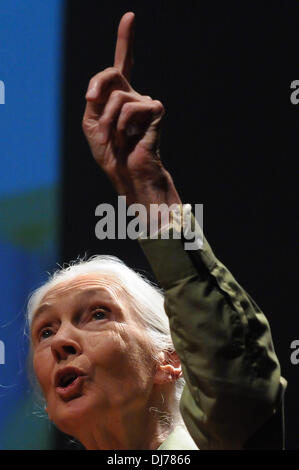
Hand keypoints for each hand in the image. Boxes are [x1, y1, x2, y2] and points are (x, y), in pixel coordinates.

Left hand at [82, 12, 180, 209]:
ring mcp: (146, 102)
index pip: (122, 64)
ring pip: (118, 97)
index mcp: (118, 97)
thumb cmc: (110, 152)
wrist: (124, 173)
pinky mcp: (155, 111)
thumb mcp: (92, 122)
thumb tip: (108, 88)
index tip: (130, 16)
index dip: (125, 40)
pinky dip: (120, 125)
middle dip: (97, 87)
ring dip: (107, 120)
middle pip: (112, 73)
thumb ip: (96, 99)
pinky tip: (127, 138)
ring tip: (113, 138)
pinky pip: (129, 107)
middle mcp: (134, 95)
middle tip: (91, 101)